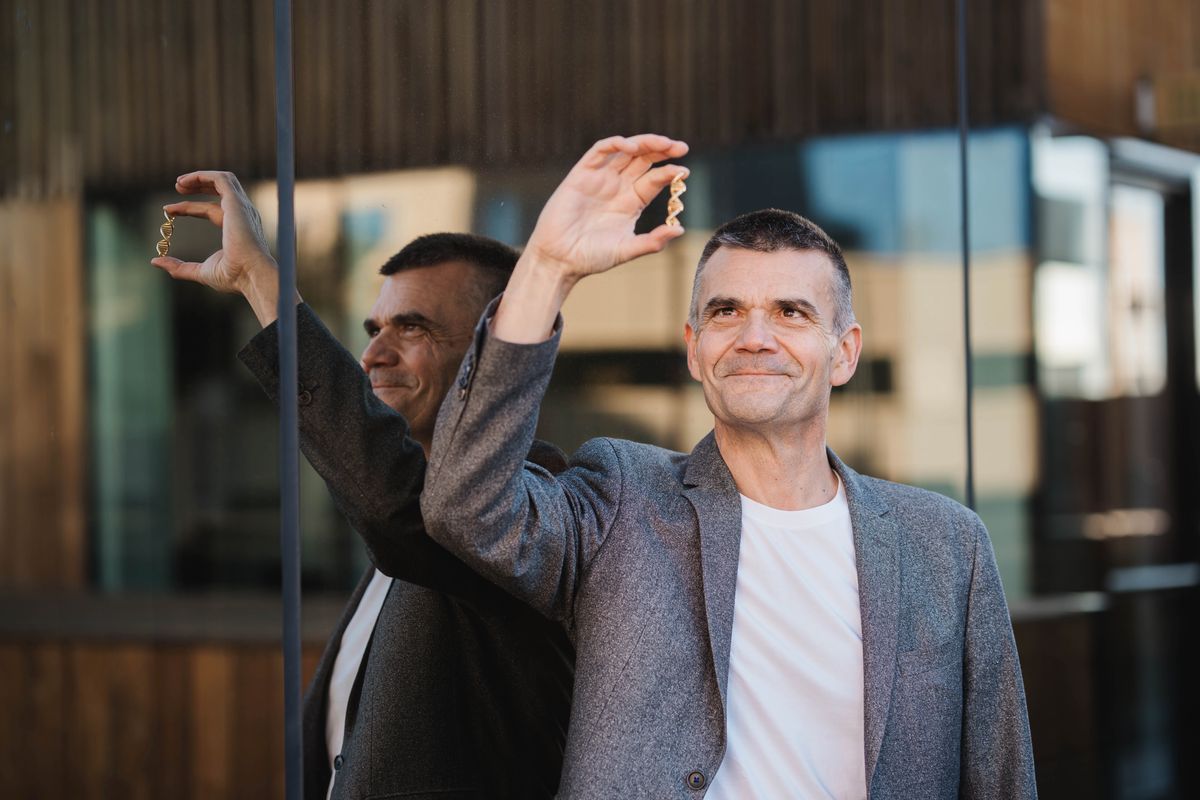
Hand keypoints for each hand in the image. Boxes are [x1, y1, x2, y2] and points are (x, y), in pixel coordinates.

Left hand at [151, 170, 292, 325]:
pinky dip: (202, 175)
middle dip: (197, 185)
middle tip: (177, 187)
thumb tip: (155, 261)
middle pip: (219, 190)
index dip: (188, 208)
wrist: (251, 274)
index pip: (211, 210)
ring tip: (178, 182)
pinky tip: (184, 181)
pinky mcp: (236, 202)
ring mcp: (241, 207)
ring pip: (222, 180)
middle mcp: (241, 214)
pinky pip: (221, 179)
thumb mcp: (201, 271)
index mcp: (237, 228)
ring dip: (199, 177)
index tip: (168, 210)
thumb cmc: (234, 277)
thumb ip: (179, 267)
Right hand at [524, 134, 688, 282]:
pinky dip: (615, 143)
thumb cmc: (591, 257)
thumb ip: (653, 241)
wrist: (559, 260)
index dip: (670, 173)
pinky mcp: (581, 174)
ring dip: (644, 143)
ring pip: (625, 150)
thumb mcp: (627, 249)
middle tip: (682, 147)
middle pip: (644, 160)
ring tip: (663, 143)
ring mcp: (600, 178)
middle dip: (663, 150)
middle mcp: (617, 186)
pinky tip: (631, 146)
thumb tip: (680, 230)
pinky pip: (599, 151)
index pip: (654, 180)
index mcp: (631, 202)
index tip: (683, 172)